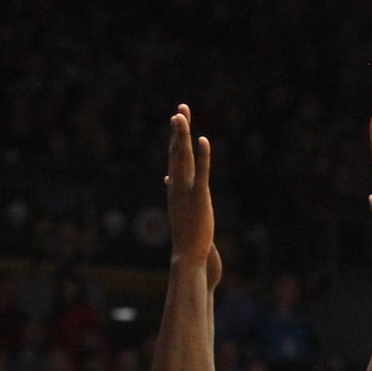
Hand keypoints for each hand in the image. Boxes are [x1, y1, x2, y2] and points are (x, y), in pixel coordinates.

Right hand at [165, 104, 217, 282]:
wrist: (189, 260)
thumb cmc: (189, 243)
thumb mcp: (183, 216)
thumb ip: (180, 199)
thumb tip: (169, 185)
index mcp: (175, 192)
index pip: (174, 162)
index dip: (175, 142)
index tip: (177, 124)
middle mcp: (177, 189)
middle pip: (176, 153)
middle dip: (178, 131)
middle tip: (180, 110)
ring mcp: (187, 192)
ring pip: (183, 158)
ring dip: (182, 135)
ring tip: (181, 114)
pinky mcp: (200, 199)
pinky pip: (201, 173)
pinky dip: (202, 156)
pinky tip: (202, 139)